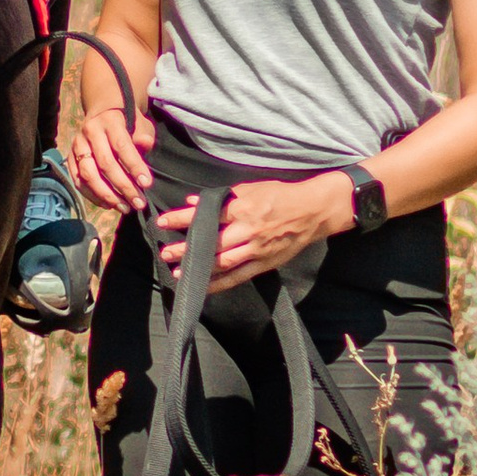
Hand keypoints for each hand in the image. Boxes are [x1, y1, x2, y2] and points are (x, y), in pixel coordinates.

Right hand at [70, 106, 154, 212]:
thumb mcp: (140, 122)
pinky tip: (108, 204)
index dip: (134, 166)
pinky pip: (78, 181)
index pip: (122, 146)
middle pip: (105, 164)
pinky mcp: (70, 157)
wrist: (102, 112)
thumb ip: (143, 134)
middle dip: (123, 186)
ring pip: (88, 175)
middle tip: (138, 203)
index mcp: (109, 121)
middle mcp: (90, 132)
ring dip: (107, 195)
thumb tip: (144, 144)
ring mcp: (77, 145)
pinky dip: (92, 196)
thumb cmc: (126, 122)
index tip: (146, 184)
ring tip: (125, 207)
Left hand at [156, 172, 351, 292]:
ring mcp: (257, 249)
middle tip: (165, 252)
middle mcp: (248, 230)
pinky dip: (219, 283)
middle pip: (212, 242)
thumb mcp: (251, 188)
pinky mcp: (265, 263)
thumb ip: (221, 197)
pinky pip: (239, 276)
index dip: (183, 218)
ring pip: (223, 262)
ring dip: (199, 268)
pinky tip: (203, 287)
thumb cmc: (280, 195)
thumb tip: (192, 201)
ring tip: (178, 272)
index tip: (163, 221)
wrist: (313, 211)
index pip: (206, 214)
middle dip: (186, 248)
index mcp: (243, 207)